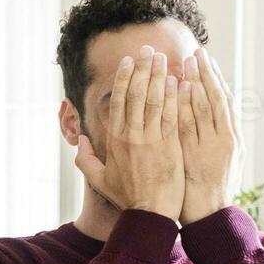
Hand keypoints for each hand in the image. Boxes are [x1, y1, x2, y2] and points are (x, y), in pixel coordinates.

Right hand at [75, 46, 183, 220]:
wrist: (150, 213)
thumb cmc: (127, 198)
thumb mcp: (99, 179)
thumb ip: (86, 159)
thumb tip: (83, 141)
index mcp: (115, 140)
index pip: (119, 101)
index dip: (125, 78)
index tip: (130, 62)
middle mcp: (132, 135)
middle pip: (137, 94)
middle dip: (143, 69)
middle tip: (149, 50)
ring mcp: (151, 138)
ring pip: (155, 99)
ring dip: (159, 75)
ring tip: (165, 57)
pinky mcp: (170, 144)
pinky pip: (172, 114)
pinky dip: (176, 96)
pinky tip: (180, 80)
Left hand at [177, 48, 241, 224]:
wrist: (211, 215)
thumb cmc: (214, 191)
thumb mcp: (226, 162)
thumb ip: (220, 138)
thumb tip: (216, 116)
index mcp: (231, 137)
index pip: (222, 101)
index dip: (214, 79)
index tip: (206, 61)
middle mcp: (224, 137)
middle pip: (214, 99)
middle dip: (206, 74)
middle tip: (197, 52)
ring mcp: (211, 145)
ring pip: (204, 107)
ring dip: (196, 83)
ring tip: (187, 63)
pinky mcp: (196, 154)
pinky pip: (189, 125)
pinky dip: (184, 105)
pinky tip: (177, 89)